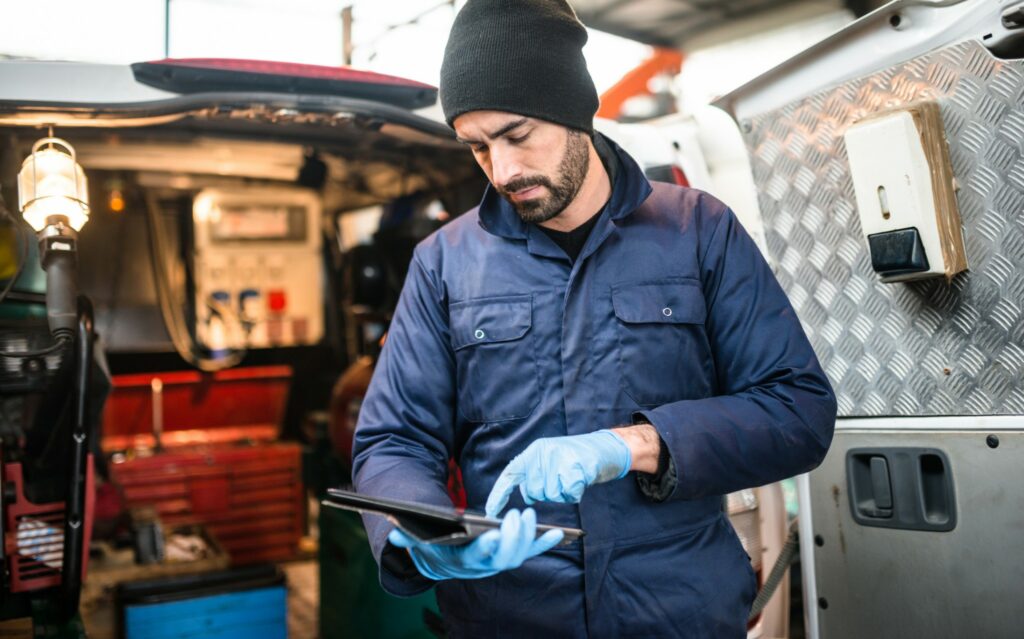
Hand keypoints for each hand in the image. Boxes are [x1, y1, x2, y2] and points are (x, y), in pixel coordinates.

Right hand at [387, 508, 562, 580]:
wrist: (443, 558)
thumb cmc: (432, 545)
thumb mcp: (418, 541)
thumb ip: (407, 537)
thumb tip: (393, 532)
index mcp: (464, 561)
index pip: (477, 558)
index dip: (486, 548)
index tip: (493, 535)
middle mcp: (485, 566)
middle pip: (504, 557)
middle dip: (514, 537)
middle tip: (519, 515)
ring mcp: (500, 560)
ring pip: (519, 555)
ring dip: (530, 538)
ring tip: (534, 516)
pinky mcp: (511, 553)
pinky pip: (531, 550)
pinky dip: (545, 543)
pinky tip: (560, 534)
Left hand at [485, 430, 630, 517]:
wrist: (603, 448)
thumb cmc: (575, 459)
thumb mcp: (549, 460)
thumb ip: (535, 474)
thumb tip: (527, 494)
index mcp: (534, 451)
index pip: (510, 474)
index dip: (499, 494)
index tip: (490, 512)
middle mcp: (543, 453)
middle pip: (534, 491)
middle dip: (546, 493)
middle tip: (561, 479)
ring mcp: (559, 459)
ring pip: (551, 495)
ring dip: (562, 493)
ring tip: (571, 477)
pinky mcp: (575, 468)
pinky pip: (569, 495)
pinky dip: (575, 493)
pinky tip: (580, 480)